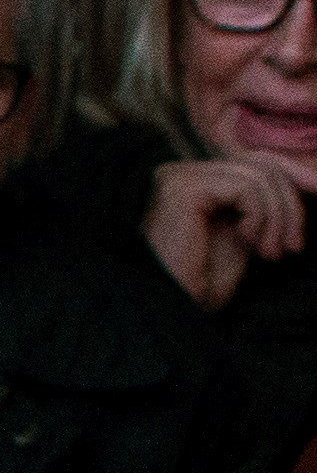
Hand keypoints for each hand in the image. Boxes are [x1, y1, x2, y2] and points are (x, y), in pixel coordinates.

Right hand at [142, 157, 305, 311]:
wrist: (169, 308)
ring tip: (271, 253)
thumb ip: (263, 207)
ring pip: (260, 176)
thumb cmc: (198, 283)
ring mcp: (181, 177)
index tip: (310, 208)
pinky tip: (249, 244)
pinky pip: (247, 187)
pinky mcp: (185, 187)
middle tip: (293, 246)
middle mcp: (183, 173)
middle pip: (262, 165)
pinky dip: (260, 217)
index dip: (291, 181)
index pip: (254, 164)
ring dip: (278, 218)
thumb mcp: (243, 236)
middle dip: (290, 206)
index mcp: (194, 183)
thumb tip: (300, 183)